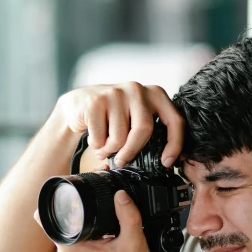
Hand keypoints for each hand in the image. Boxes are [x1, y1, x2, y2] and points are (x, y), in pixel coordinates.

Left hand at [35, 190, 152, 251]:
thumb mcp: (133, 243)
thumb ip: (128, 215)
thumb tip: (120, 194)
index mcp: (71, 246)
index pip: (46, 214)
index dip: (56, 195)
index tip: (71, 184)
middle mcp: (66, 249)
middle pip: (56, 213)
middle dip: (70, 197)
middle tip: (90, 187)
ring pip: (67, 221)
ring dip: (79, 209)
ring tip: (99, 200)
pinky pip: (76, 229)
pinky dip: (85, 219)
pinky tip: (102, 216)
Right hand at [54, 82, 184, 167]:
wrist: (76, 105)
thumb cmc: (111, 118)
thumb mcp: (135, 119)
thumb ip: (150, 132)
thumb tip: (165, 161)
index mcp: (154, 94)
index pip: (174, 120)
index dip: (174, 144)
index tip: (167, 162)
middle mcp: (137, 89)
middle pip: (144, 129)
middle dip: (132, 151)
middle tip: (122, 162)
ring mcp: (115, 93)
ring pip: (120, 137)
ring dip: (110, 150)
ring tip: (104, 147)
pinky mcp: (95, 102)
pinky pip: (100, 138)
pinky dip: (96, 146)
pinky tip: (94, 140)